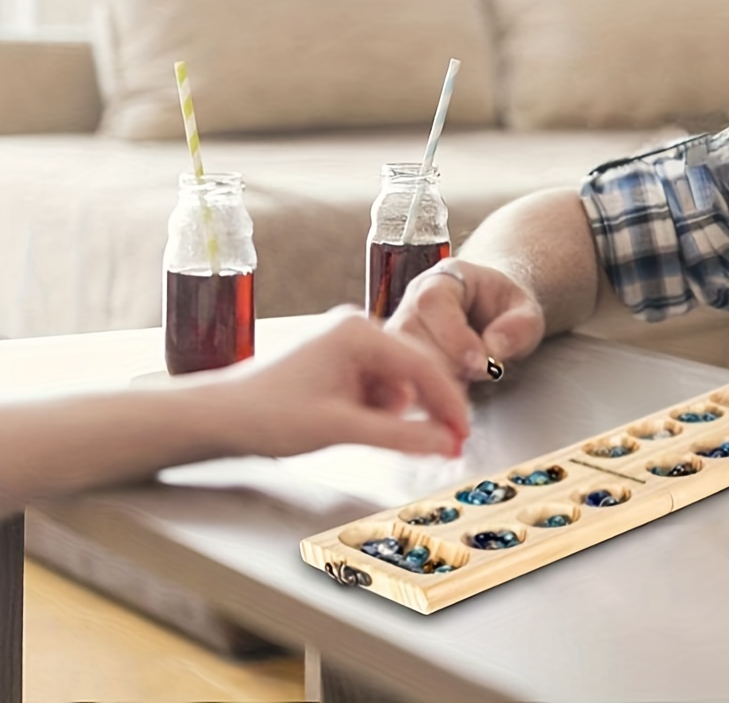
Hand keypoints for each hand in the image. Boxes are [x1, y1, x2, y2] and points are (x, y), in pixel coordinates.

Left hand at [206, 309, 470, 458]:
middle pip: (413, 369)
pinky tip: (360, 426)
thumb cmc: (267, 414)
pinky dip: (377, 409)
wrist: (218, 418)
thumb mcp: (341, 428)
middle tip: (445, 444)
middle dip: (426, 409)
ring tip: (376, 436)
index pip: (424, 365)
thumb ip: (401, 436)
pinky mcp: (337, 360)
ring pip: (395, 380)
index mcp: (360, 332)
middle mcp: (357, 328)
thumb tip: (446, 443)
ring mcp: (346, 343)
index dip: (449, 403)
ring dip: (396, 411)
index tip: (464, 432)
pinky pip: (375, 384)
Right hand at [387, 258, 546, 382]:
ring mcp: (400, 328)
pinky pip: (397, 378)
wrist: (493, 313)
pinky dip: (422, 395)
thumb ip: (518, 326)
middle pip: (410, 332)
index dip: (454, 336)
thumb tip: (492, 348)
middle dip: (446, 364)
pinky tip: (448, 400)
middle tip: (479, 376)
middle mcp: (413, 300)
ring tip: (467, 387)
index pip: (434, 302)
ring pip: (400, 358)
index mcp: (444, 278)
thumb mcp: (527, 311)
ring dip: (434, 381)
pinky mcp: (397, 357)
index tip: (481, 362)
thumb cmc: (506, 309)